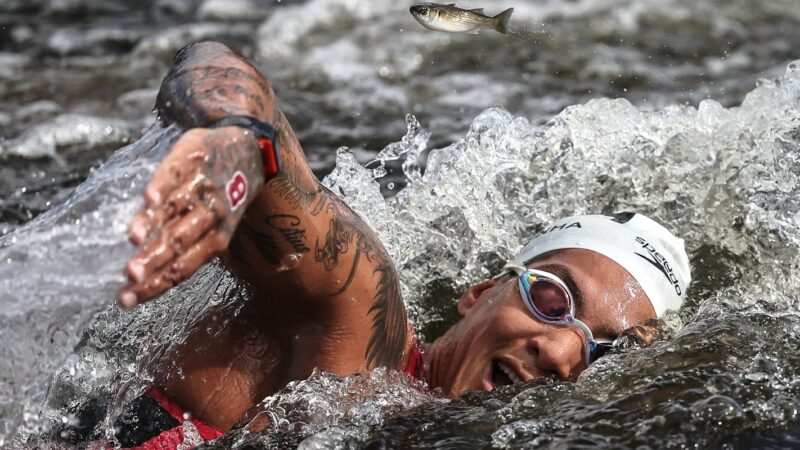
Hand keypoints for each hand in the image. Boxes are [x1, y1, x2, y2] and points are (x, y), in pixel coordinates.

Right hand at [118, 126, 263, 306]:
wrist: (248, 149)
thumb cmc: (222, 196)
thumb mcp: (214, 226)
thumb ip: (184, 245)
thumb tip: (141, 274)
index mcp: (217, 238)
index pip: (183, 268)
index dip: (155, 284)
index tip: (126, 299)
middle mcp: (212, 214)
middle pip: (180, 241)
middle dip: (154, 259)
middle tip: (130, 274)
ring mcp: (203, 185)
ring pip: (178, 208)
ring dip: (155, 223)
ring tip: (133, 238)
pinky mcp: (195, 157)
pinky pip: (177, 173)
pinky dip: (164, 185)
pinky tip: (150, 197)